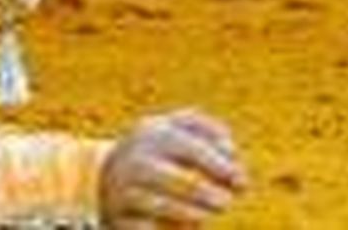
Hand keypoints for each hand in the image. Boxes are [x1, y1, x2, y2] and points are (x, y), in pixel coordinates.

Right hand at [100, 109, 246, 226]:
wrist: (105, 176)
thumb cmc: (157, 150)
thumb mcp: (175, 128)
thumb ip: (208, 130)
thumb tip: (232, 152)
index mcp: (152, 133)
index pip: (190, 147)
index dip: (219, 165)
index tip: (242, 181)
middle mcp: (136, 159)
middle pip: (179, 180)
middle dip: (208, 193)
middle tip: (226, 202)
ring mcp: (124, 191)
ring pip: (163, 206)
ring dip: (193, 214)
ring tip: (207, 214)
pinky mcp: (119, 219)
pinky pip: (148, 229)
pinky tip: (183, 228)